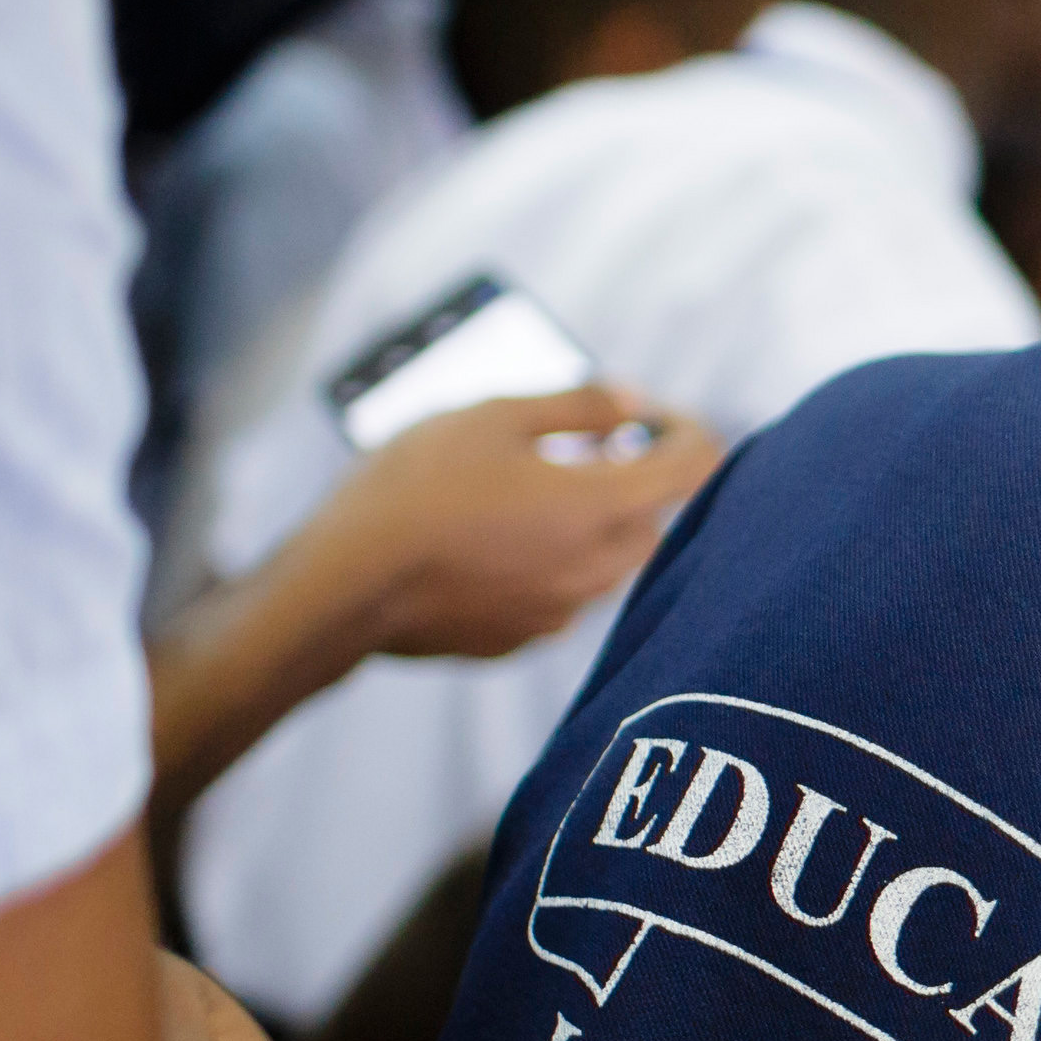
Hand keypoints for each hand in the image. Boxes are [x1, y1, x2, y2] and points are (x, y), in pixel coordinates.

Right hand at [320, 384, 724, 660]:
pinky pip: (561, 592)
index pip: (697, 467)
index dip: (686, 430)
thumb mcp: (495, 416)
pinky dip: (549, 560)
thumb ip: (579, 405)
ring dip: (592, 521)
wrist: (343, 585)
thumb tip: (633, 402)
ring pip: (610, 559)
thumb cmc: (415, 488)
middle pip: (655, 518)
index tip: (650, 415)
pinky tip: (492, 537)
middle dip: (635, 477)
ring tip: (529, 488)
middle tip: (585, 444)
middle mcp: (598, 568)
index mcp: (604, 506)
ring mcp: (561, 612)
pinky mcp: (521, 638)